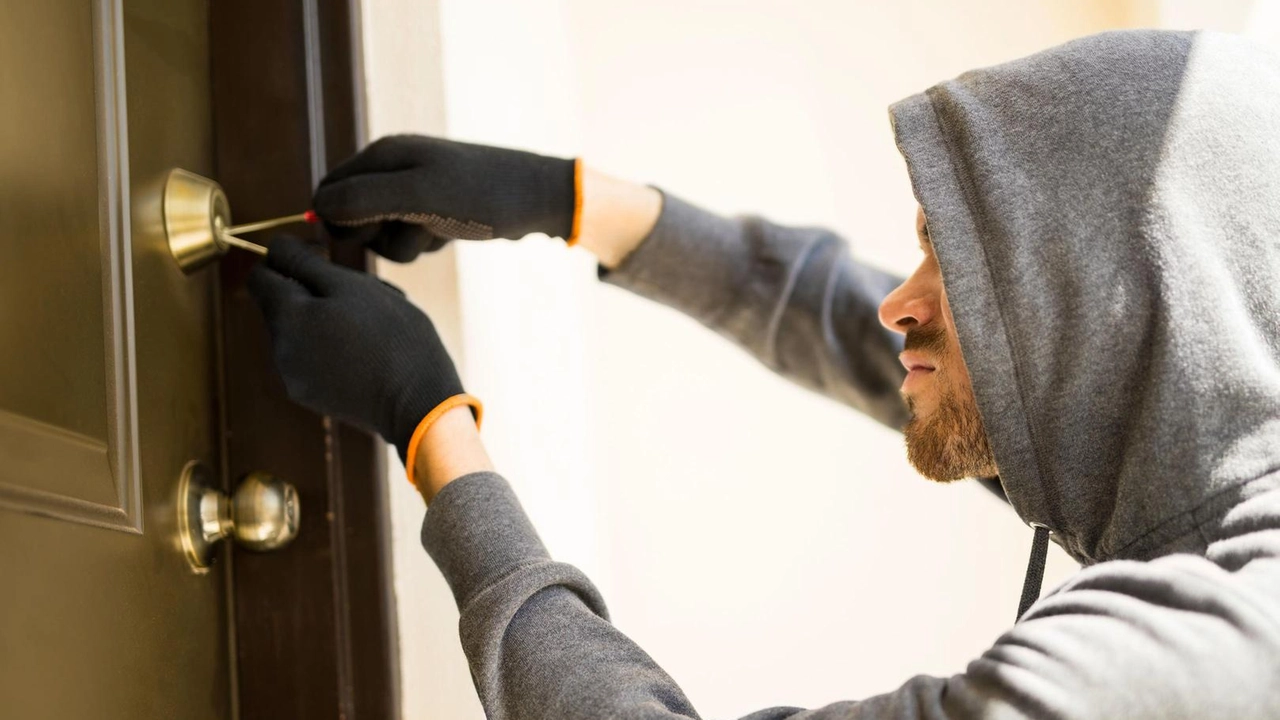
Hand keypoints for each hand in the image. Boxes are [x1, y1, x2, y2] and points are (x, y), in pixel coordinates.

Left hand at [247, 235, 479, 460]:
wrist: (418, 404)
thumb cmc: (393, 338)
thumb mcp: (355, 287)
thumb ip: (306, 264)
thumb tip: (275, 248)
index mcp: (288, 317)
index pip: (261, 274)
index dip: (288, 258)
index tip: (322, 257)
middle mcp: (279, 349)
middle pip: (282, 303)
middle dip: (313, 292)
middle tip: (362, 298)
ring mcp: (293, 377)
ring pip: (298, 330)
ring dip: (324, 319)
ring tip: (369, 328)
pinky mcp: (310, 396)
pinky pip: (310, 357)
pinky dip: (329, 347)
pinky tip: (365, 353)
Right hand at [312, 134, 578, 260]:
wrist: (539, 199)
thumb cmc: (482, 196)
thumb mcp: (420, 198)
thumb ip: (365, 201)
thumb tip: (320, 211)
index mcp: (383, 155)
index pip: (327, 194)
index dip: (339, 224)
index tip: (372, 235)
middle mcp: (393, 167)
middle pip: (350, 216)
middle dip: (376, 236)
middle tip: (412, 230)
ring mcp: (414, 189)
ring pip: (381, 233)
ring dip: (405, 244)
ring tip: (438, 230)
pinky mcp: (433, 208)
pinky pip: (408, 236)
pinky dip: (425, 243)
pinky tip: (451, 233)